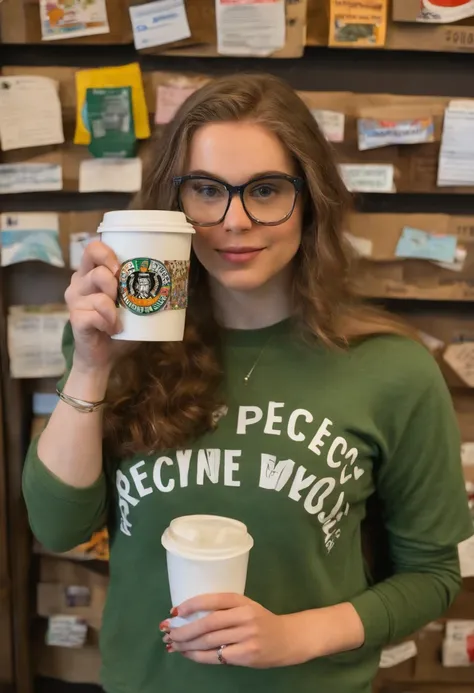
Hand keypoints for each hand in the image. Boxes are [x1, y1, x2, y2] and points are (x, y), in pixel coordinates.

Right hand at [65, 240, 133, 371]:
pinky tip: (112, 329)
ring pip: (100, 294)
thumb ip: (140, 289)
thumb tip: (170, 276)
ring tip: (118, 319)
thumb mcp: (132, 304)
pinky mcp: (75, 319)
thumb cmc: (119, 326)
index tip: (121, 267)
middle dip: (114, 280)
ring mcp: (75, 301)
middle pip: (95, 267)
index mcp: (90, 273)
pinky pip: (96, 315)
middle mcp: (79, 283)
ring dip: (115, 308)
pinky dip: (109, 322)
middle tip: (121, 295)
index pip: (93, 249)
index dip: (107, 253)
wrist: (103, 356)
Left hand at [161, 593, 309, 667]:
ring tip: (173, 644)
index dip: (192, 604)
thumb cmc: (261, 621)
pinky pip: (217, 656)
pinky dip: (199, 656)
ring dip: (187, 644)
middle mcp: (244, 616)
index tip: (174, 610)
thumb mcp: (246, 607)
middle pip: (208, 623)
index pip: (214, 599)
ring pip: (209, 641)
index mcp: (242, 601)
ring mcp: (246, 637)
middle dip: (184, 629)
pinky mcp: (247, 655)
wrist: (287, 639)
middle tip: (167, 632)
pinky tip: (189, 655)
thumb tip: (189, 616)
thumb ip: (224, 610)